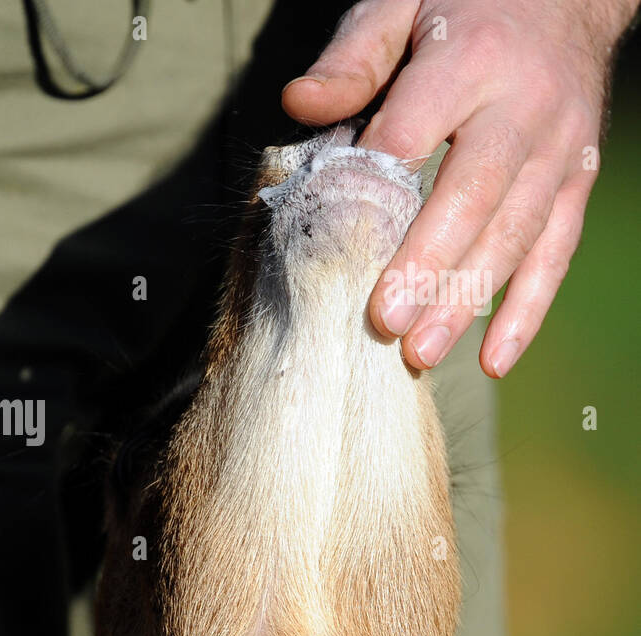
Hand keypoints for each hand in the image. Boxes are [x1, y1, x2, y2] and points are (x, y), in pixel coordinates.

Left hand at [282, 0, 637, 375]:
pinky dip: (527, 310)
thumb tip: (299, 104)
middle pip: (473, 195)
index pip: (416, 128)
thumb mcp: (399, 4)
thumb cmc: (461, 5)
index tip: (340, 236)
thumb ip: (352, 57)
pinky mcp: (577, 183)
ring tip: (420, 352)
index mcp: (470, 59)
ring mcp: (560, 151)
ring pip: (516, 234)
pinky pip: (556, 252)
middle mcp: (525, 108)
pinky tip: (492, 359)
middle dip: (428, 264)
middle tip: (383, 322)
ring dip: (469, 299)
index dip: (378, 183)